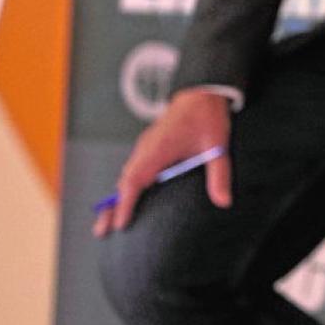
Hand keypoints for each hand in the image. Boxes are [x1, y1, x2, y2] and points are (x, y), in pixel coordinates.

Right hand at [94, 88, 232, 235]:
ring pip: (126, 176)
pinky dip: (125, 187)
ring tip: (105, 224)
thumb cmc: (207, 117)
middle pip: (124, 182)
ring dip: (116, 198)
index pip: (135, 178)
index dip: (126, 202)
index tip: (119, 223)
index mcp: (159, 148)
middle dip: (111, 207)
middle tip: (101, 231)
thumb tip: (224, 202)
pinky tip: (124, 202)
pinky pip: (132, 170)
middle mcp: (147, 148)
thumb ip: (219, 175)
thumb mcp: (218, 147)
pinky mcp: (149, 148)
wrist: (202, 92)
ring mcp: (146, 148)